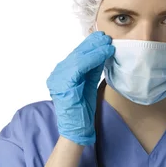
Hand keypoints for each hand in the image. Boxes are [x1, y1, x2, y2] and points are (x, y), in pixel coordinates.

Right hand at [46, 31, 114, 145]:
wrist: (76, 129)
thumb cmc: (82, 109)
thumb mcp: (89, 84)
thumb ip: (92, 69)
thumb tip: (102, 52)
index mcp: (62, 74)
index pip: (77, 55)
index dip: (90, 46)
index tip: (103, 39)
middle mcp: (57, 74)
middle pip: (77, 54)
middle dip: (93, 44)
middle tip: (106, 37)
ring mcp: (58, 79)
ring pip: (78, 58)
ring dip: (96, 49)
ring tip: (108, 44)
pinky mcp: (63, 85)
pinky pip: (80, 66)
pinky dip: (93, 58)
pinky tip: (104, 54)